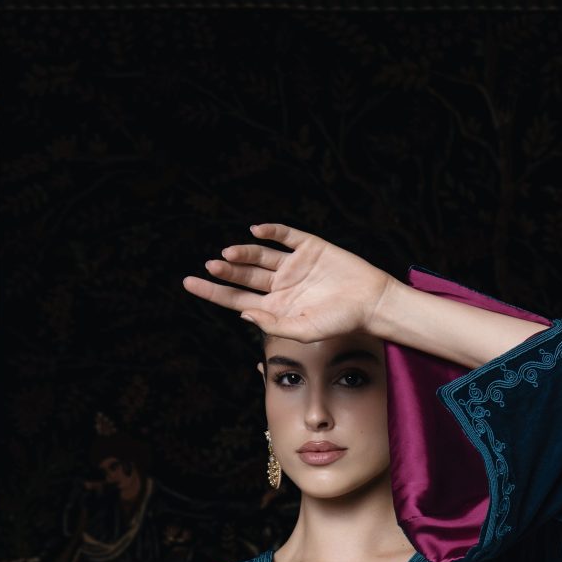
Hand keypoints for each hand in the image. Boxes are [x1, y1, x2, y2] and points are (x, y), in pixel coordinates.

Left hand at [181, 223, 393, 339]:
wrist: (372, 301)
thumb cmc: (342, 322)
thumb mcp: (305, 330)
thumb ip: (274, 325)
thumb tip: (243, 314)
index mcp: (276, 307)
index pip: (237, 299)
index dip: (213, 291)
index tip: (189, 283)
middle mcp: (281, 285)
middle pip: (245, 276)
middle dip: (226, 272)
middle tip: (210, 266)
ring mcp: (294, 265)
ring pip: (261, 256)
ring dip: (244, 254)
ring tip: (228, 255)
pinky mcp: (310, 247)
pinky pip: (286, 235)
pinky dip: (271, 231)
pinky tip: (256, 232)